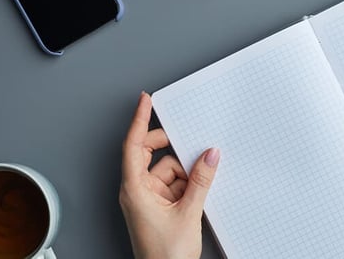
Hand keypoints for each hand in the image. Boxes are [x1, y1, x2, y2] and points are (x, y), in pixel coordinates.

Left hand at [120, 92, 219, 258]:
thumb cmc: (164, 255)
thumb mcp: (188, 213)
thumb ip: (200, 181)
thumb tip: (210, 155)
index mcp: (134, 189)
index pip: (133, 145)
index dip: (140, 120)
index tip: (145, 101)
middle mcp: (137, 191)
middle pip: (151, 155)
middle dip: (172, 151)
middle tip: (190, 144)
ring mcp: (148, 199)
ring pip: (168, 170)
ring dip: (185, 173)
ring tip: (199, 185)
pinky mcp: (159, 207)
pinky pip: (173, 184)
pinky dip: (187, 184)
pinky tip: (198, 193)